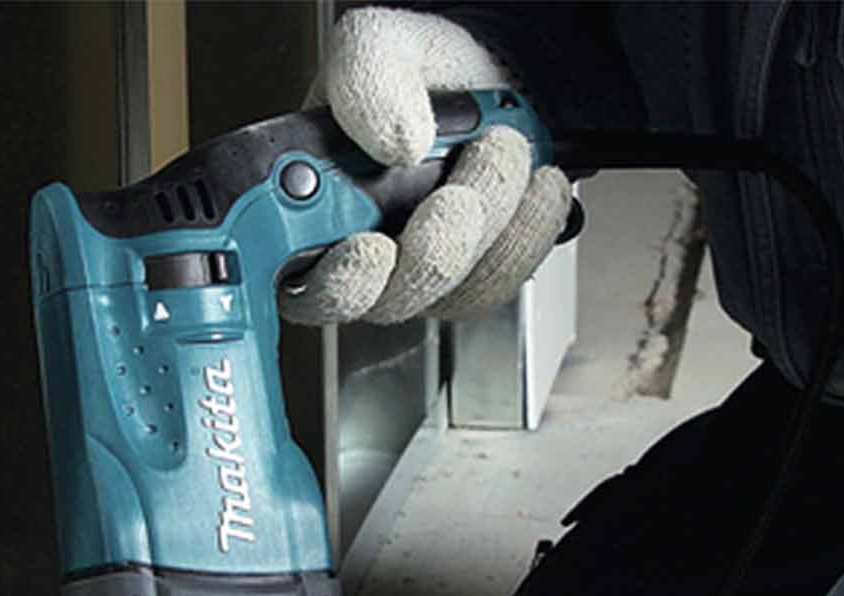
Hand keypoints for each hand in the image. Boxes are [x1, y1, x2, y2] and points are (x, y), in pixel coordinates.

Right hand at [283, 7, 571, 325]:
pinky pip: (499, 280)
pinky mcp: (472, 280)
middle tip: (457, 198)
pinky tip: (538, 185)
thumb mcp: (378, 45)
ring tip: (504, 148)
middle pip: (389, 301)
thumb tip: (398, 144)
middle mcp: (363, 259)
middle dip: (430, 254)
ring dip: (487, 224)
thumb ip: (367, 78)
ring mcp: (419, 277)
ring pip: (451, 290)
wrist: (488, 83)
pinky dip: (525, 233)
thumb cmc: (420, 73)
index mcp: (312, 211)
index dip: (337, 282)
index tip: (371, 248)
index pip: (305, 285)